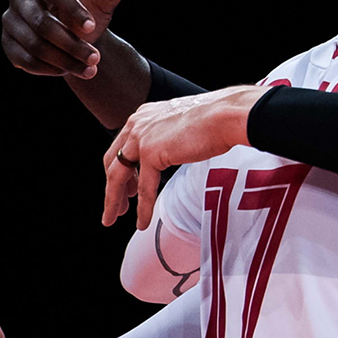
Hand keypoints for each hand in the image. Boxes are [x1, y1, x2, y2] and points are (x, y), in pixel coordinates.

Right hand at [0, 0, 146, 78]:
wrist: (71, 32)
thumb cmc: (86, 9)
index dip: (75, 11)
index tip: (93, 27)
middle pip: (43, 24)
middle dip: (72, 44)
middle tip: (96, 58)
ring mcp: (10, 21)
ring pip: (34, 45)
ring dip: (64, 60)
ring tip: (90, 69)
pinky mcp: (7, 43)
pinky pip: (25, 60)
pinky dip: (50, 69)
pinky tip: (69, 70)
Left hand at [103, 84, 267, 227]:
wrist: (225, 115)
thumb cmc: (216, 118)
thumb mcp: (181, 124)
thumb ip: (168, 135)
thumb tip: (172, 150)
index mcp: (143, 116)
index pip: (121, 147)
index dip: (119, 169)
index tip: (125, 186)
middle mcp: (137, 125)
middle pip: (113, 162)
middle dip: (112, 187)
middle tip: (116, 206)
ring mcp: (141, 139)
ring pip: (118, 177)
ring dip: (114, 201)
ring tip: (113, 218)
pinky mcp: (151, 153)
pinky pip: (144, 188)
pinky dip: (142, 208)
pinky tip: (142, 222)